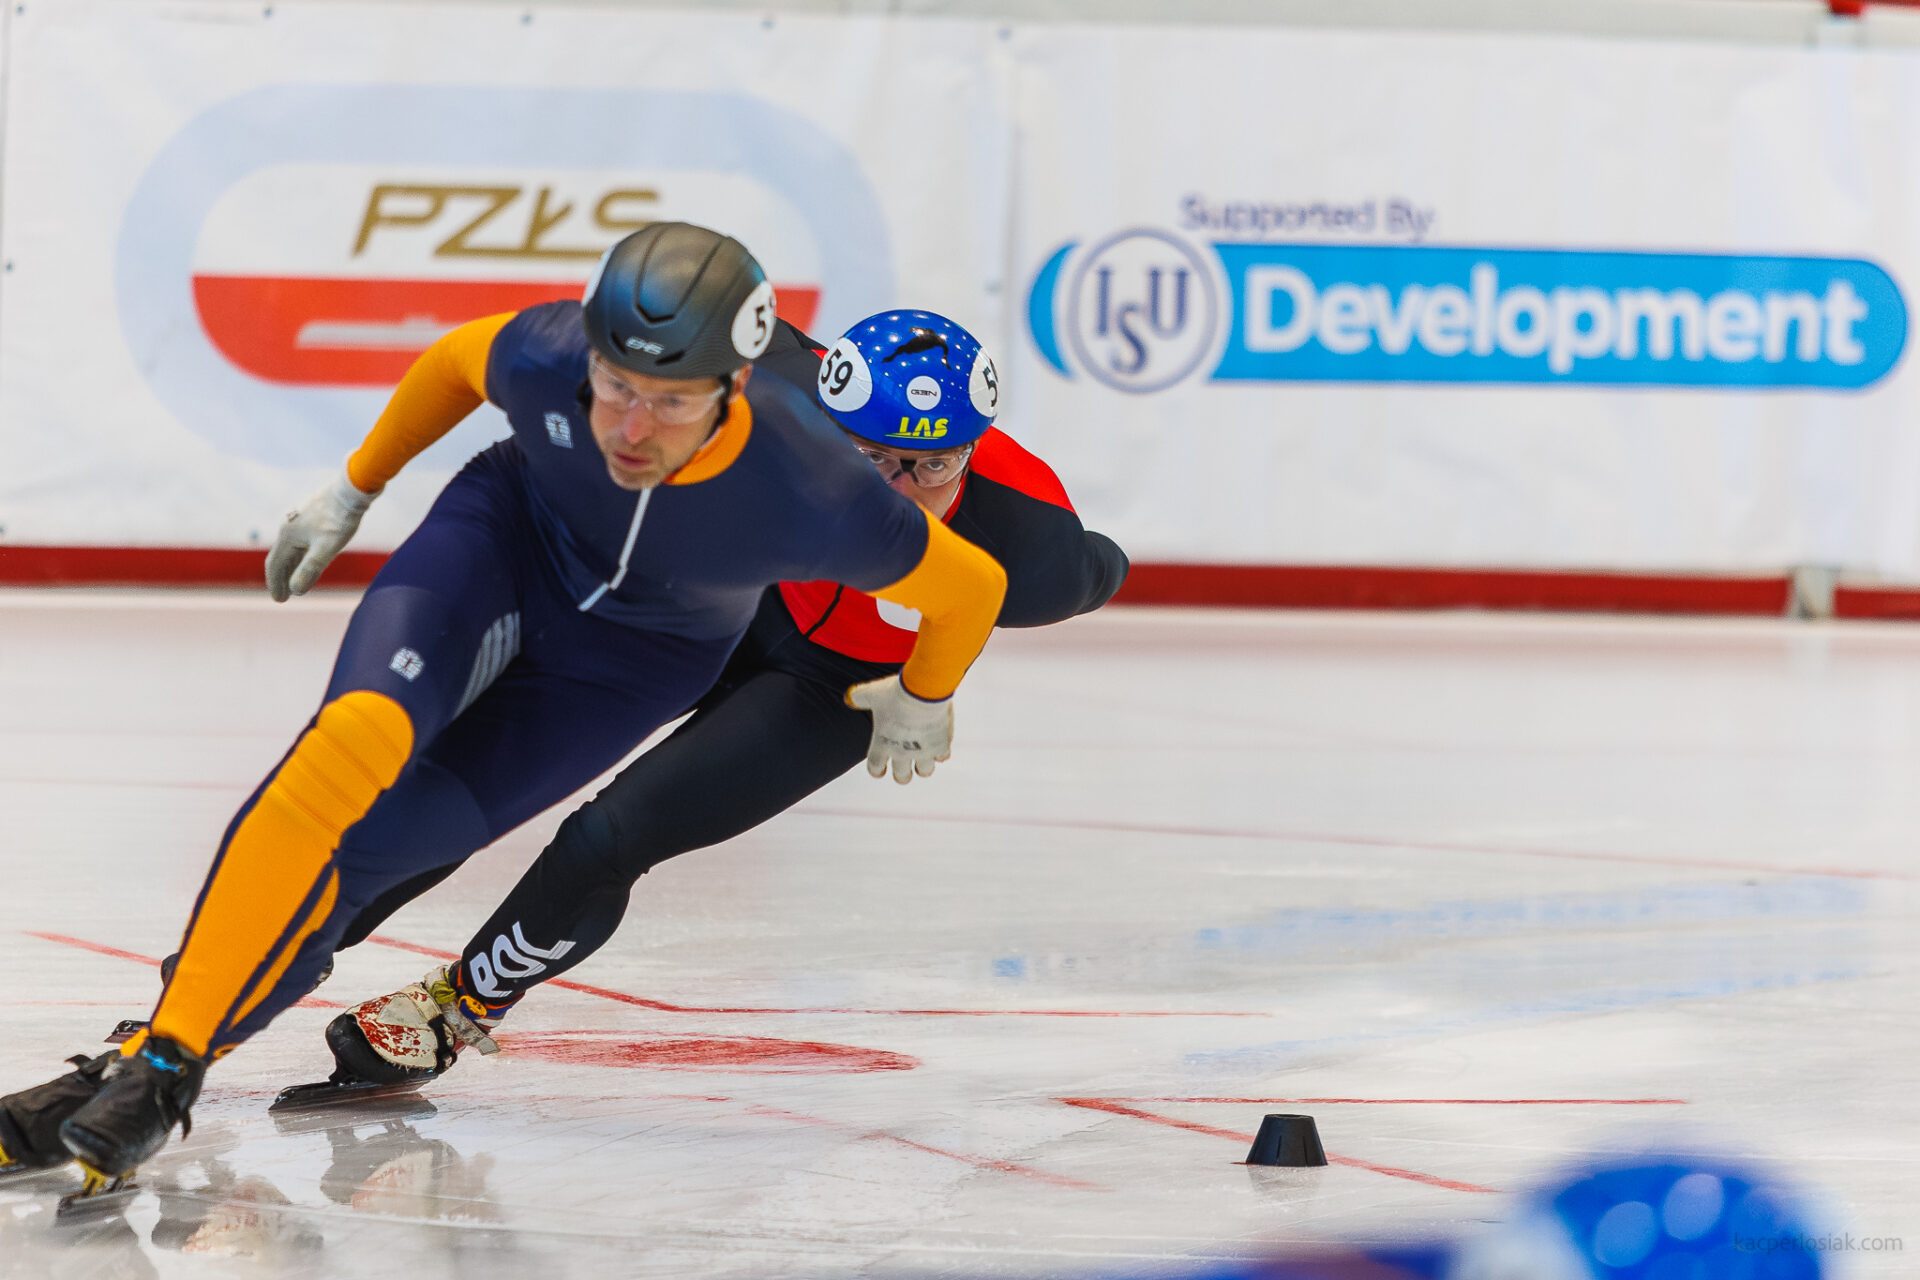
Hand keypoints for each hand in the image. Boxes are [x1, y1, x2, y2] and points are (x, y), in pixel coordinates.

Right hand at [265, 468, 377, 601]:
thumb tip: (296, 590)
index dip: (275, 584)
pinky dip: (301, 555)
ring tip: (296, 583)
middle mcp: (289, 526)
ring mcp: (300, 520)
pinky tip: (310, 561)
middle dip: (282, 578)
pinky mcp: (312, 516)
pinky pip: (301, 541)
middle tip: (286, 597)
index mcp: (288, 535)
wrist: (352, 489)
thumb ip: (310, 569)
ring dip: (292, 568)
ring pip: (292, 549)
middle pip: (281, 557)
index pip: (274, 564)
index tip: (280, 600)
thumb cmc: (340, 519)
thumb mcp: (327, 548)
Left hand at [845, 674, 952, 784]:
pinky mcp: (941, 745)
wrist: (923, 692)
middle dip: (902, 775)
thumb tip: (849, 698)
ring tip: (925, 757)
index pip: (875, 766)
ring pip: (925, 771)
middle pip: (901, 776)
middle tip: (904, 769)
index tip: (880, 769)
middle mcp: (901, 753)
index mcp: (882, 743)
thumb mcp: (873, 692)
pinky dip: (941, 751)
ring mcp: (922, 751)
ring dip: (924, 767)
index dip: (877, 769)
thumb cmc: (895, 693)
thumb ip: (859, 697)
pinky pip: (943, 756)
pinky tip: (940, 742)